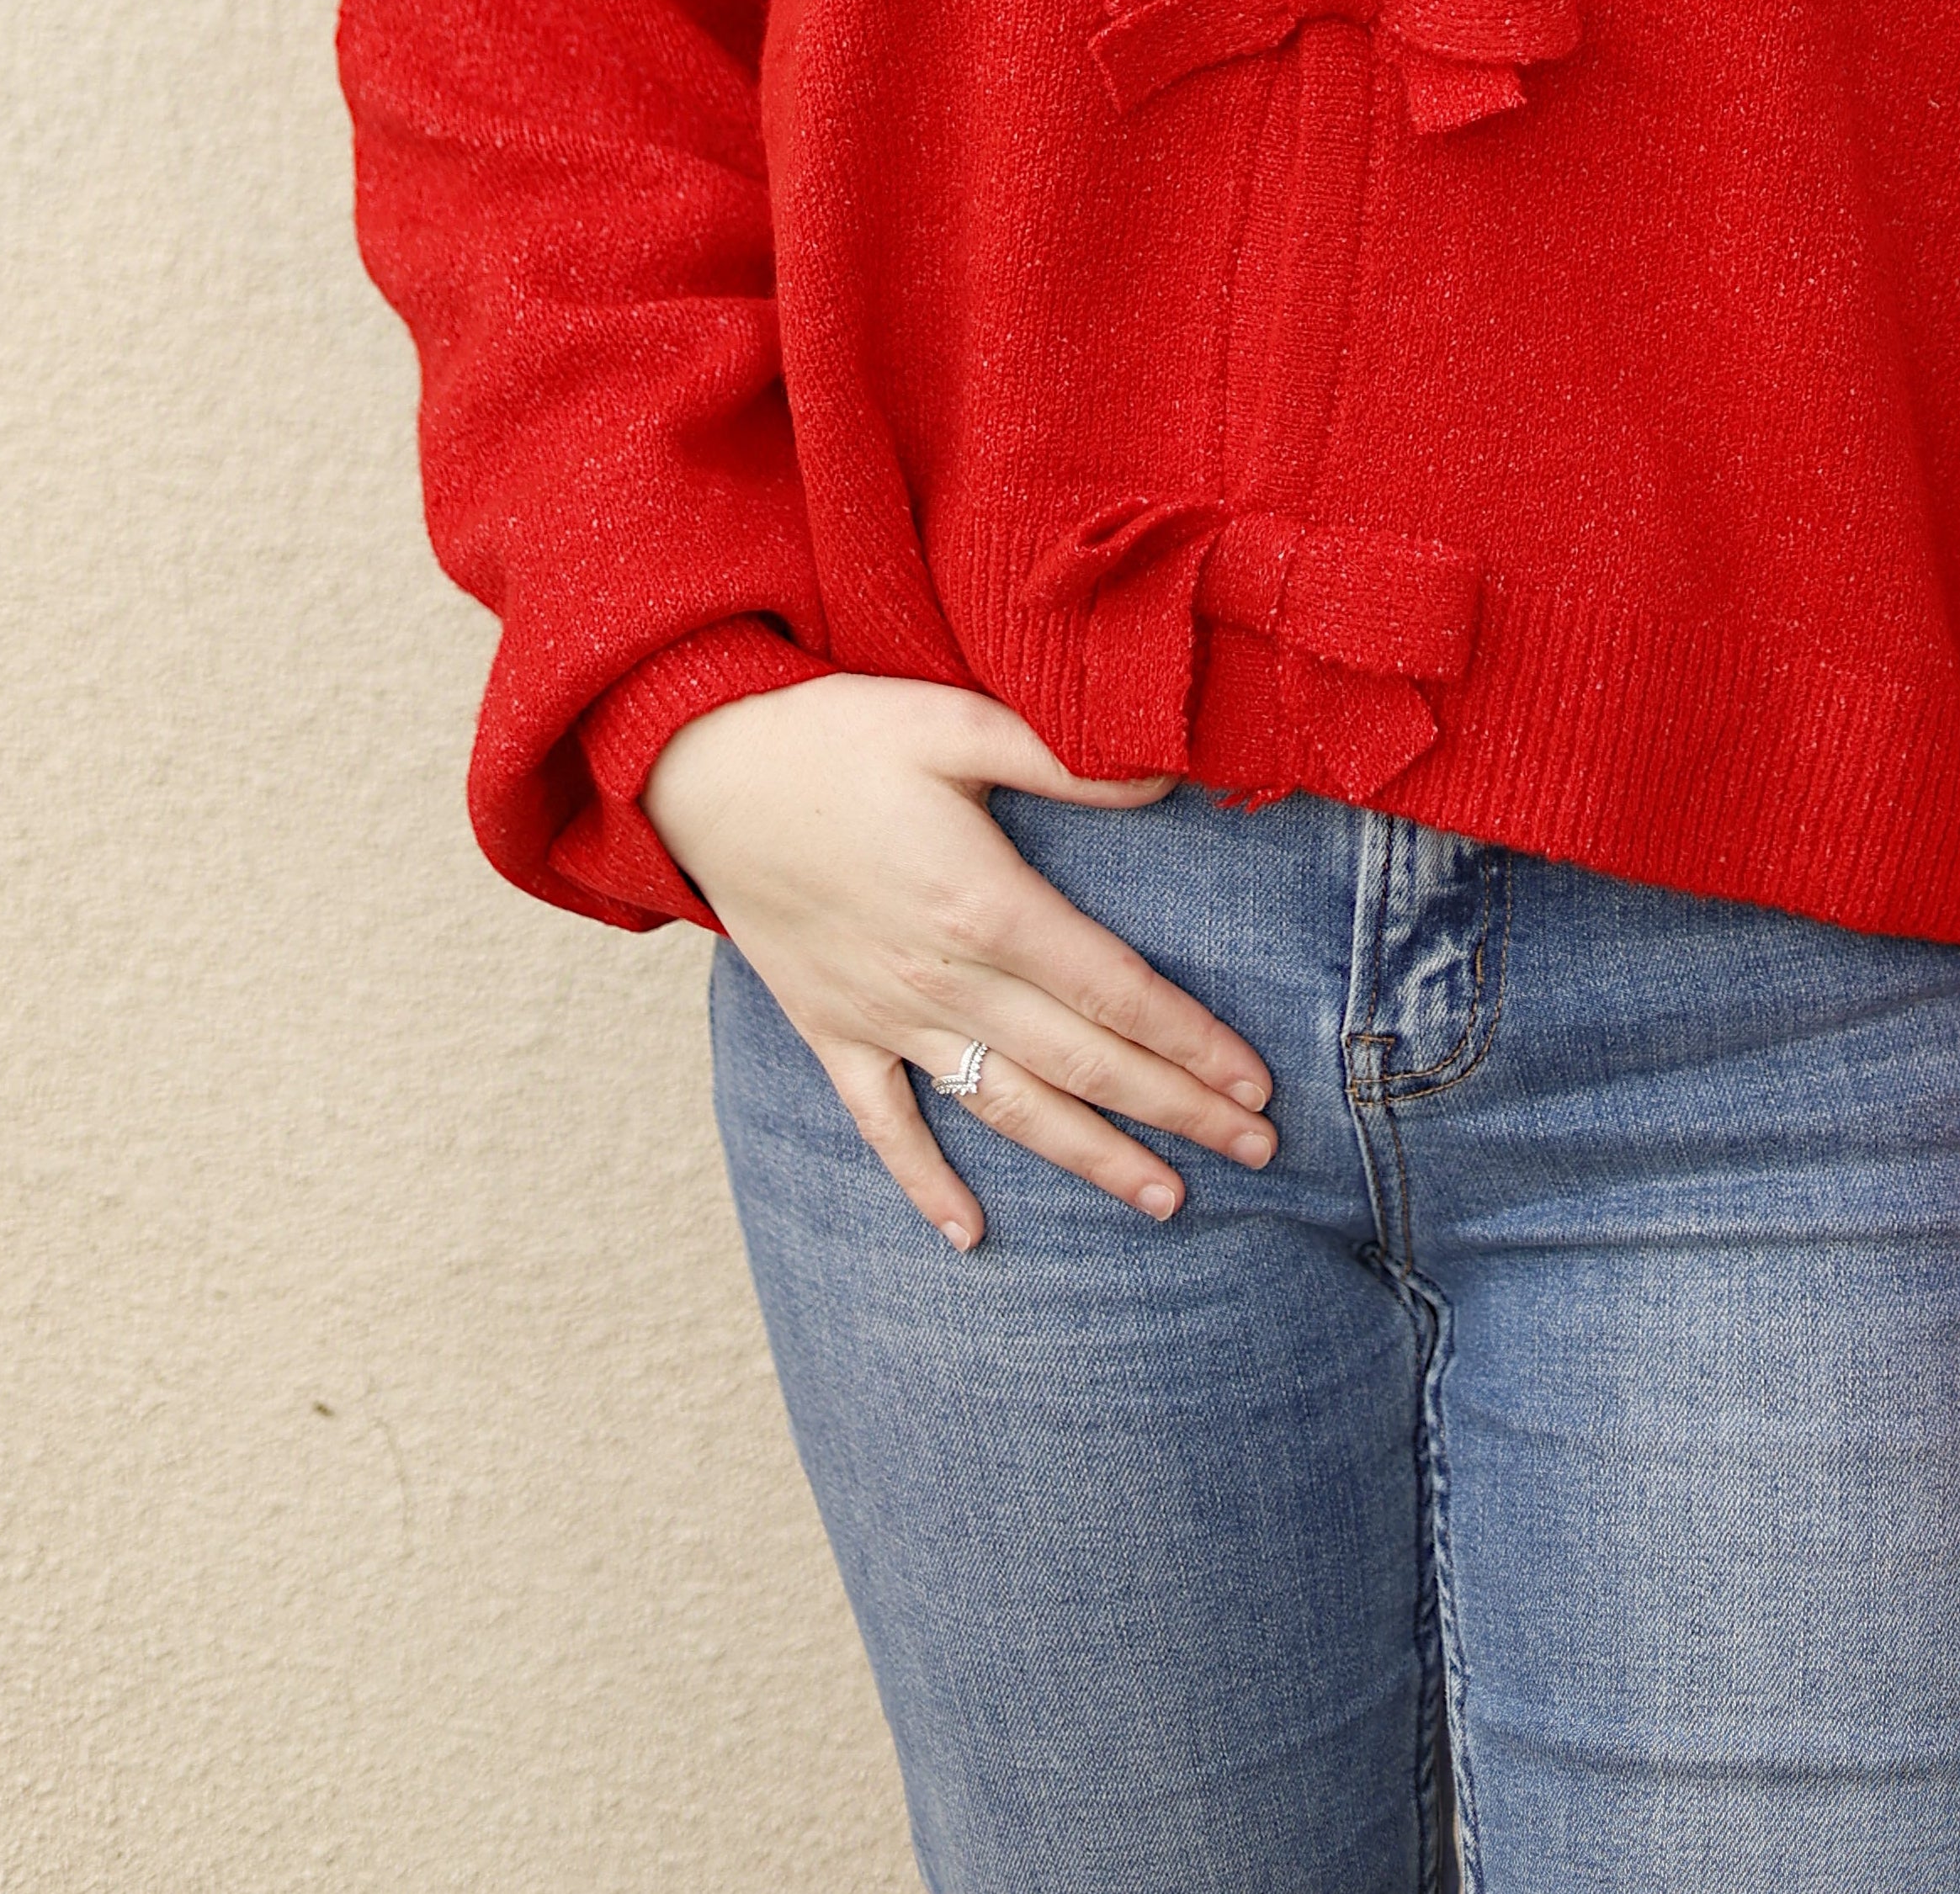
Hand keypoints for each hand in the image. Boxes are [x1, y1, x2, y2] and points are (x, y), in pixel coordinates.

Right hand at [642, 673, 1275, 1249]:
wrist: (700, 768)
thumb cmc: (838, 733)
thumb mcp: (957, 721)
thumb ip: (1067, 759)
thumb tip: (1171, 776)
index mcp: (986, 904)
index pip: (1116, 992)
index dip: (1192, 1042)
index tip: (1257, 1083)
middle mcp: (941, 979)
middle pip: (1083, 1065)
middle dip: (1178, 1113)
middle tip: (1259, 1154)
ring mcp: (883, 1017)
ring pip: (1007, 1109)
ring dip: (1091, 1161)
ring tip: (1167, 1201)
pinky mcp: (828, 1032)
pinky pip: (885, 1128)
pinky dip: (926, 1186)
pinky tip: (970, 1237)